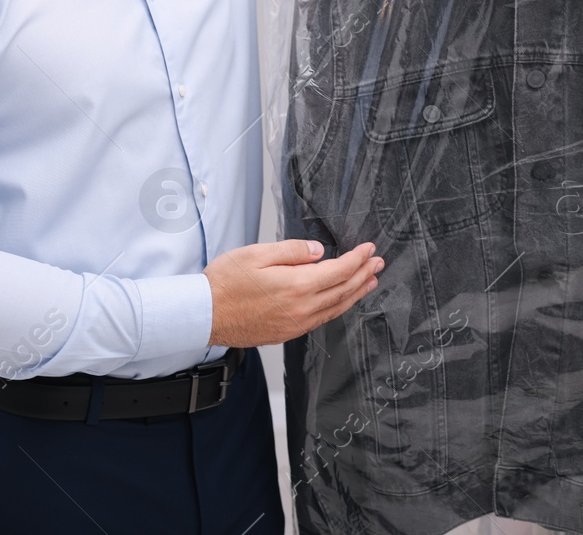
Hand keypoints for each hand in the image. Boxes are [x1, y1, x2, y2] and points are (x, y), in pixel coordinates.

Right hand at [205, 239, 383, 347]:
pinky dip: (337, 308)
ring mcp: (295, 324)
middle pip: (342, 290)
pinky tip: (340, 302)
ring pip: (335, 308)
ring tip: (369, 283)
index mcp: (296, 285)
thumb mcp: (257, 253)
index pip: (339, 270)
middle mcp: (301, 308)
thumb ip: (293, 251)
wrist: (205, 314)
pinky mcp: (287, 332)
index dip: (357, 259)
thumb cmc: (224, 283)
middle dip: (363, 275)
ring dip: (355, 294)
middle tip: (377, 264)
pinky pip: (321, 320)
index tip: (368, 249)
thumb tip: (319, 252)